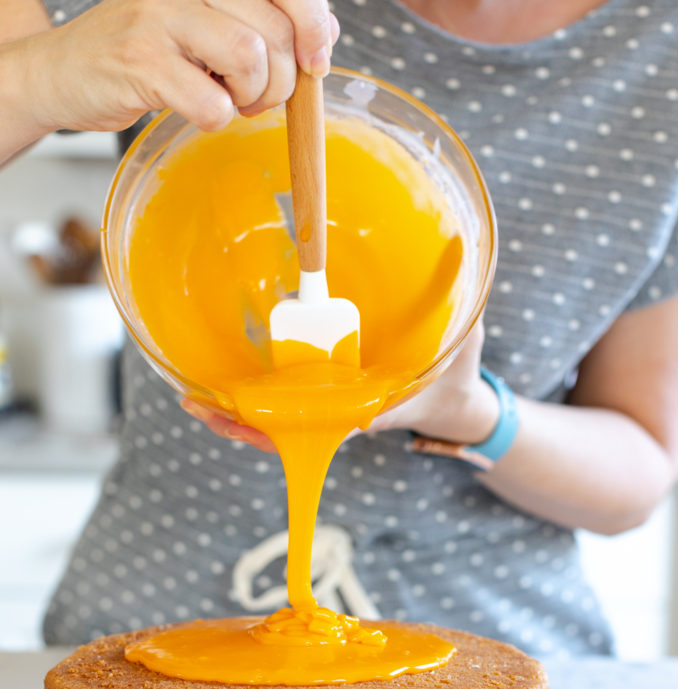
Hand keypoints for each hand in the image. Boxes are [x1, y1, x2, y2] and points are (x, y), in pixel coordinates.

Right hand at [26, 0, 338, 134]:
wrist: (66, 72)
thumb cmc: (145, 49)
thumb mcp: (207, 23)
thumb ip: (263, 21)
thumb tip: (325, 34)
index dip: (313, 24)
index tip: (316, 60)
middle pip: (277, 31)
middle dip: (283, 80)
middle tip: (257, 95)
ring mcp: (161, 15)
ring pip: (251, 58)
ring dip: (252, 98)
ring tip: (230, 100)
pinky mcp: (143, 61)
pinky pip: (213, 104)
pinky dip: (216, 119)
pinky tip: (198, 108)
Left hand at [181, 320, 496, 452]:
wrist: (450, 399)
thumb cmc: (454, 372)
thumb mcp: (462, 337)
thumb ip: (457, 301)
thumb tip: (459, 249)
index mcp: (372, 407)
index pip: (323, 424)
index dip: (286, 426)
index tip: (255, 420)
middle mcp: (341, 412)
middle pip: (284, 429)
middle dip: (244, 422)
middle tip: (204, 406)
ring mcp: (327, 407)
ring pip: (275, 421)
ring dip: (235, 414)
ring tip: (194, 400)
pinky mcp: (320, 396)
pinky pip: (280, 404)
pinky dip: (249, 400)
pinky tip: (215, 388)